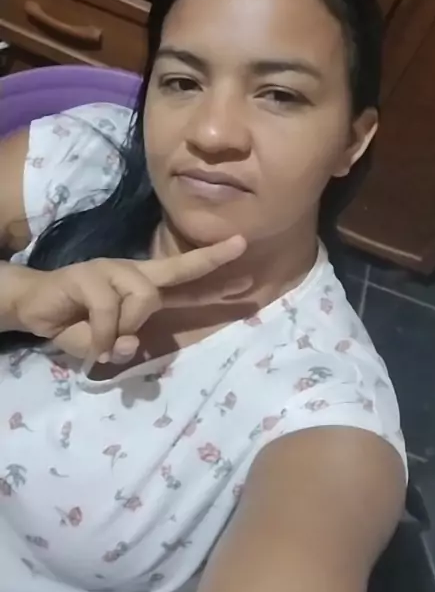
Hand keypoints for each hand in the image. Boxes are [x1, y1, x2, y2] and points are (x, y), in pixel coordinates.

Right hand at [10, 236, 245, 360]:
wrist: (32, 307)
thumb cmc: (73, 324)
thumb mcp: (104, 344)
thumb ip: (121, 346)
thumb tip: (131, 344)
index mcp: (142, 289)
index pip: (184, 281)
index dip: (213, 278)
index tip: (245, 272)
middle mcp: (132, 274)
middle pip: (176, 267)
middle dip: (211, 259)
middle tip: (241, 245)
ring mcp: (111, 270)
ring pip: (143, 298)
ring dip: (126, 326)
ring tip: (104, 341)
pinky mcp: (88, 275)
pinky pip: (109, 309)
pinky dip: (101, 334)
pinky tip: (92, 345)